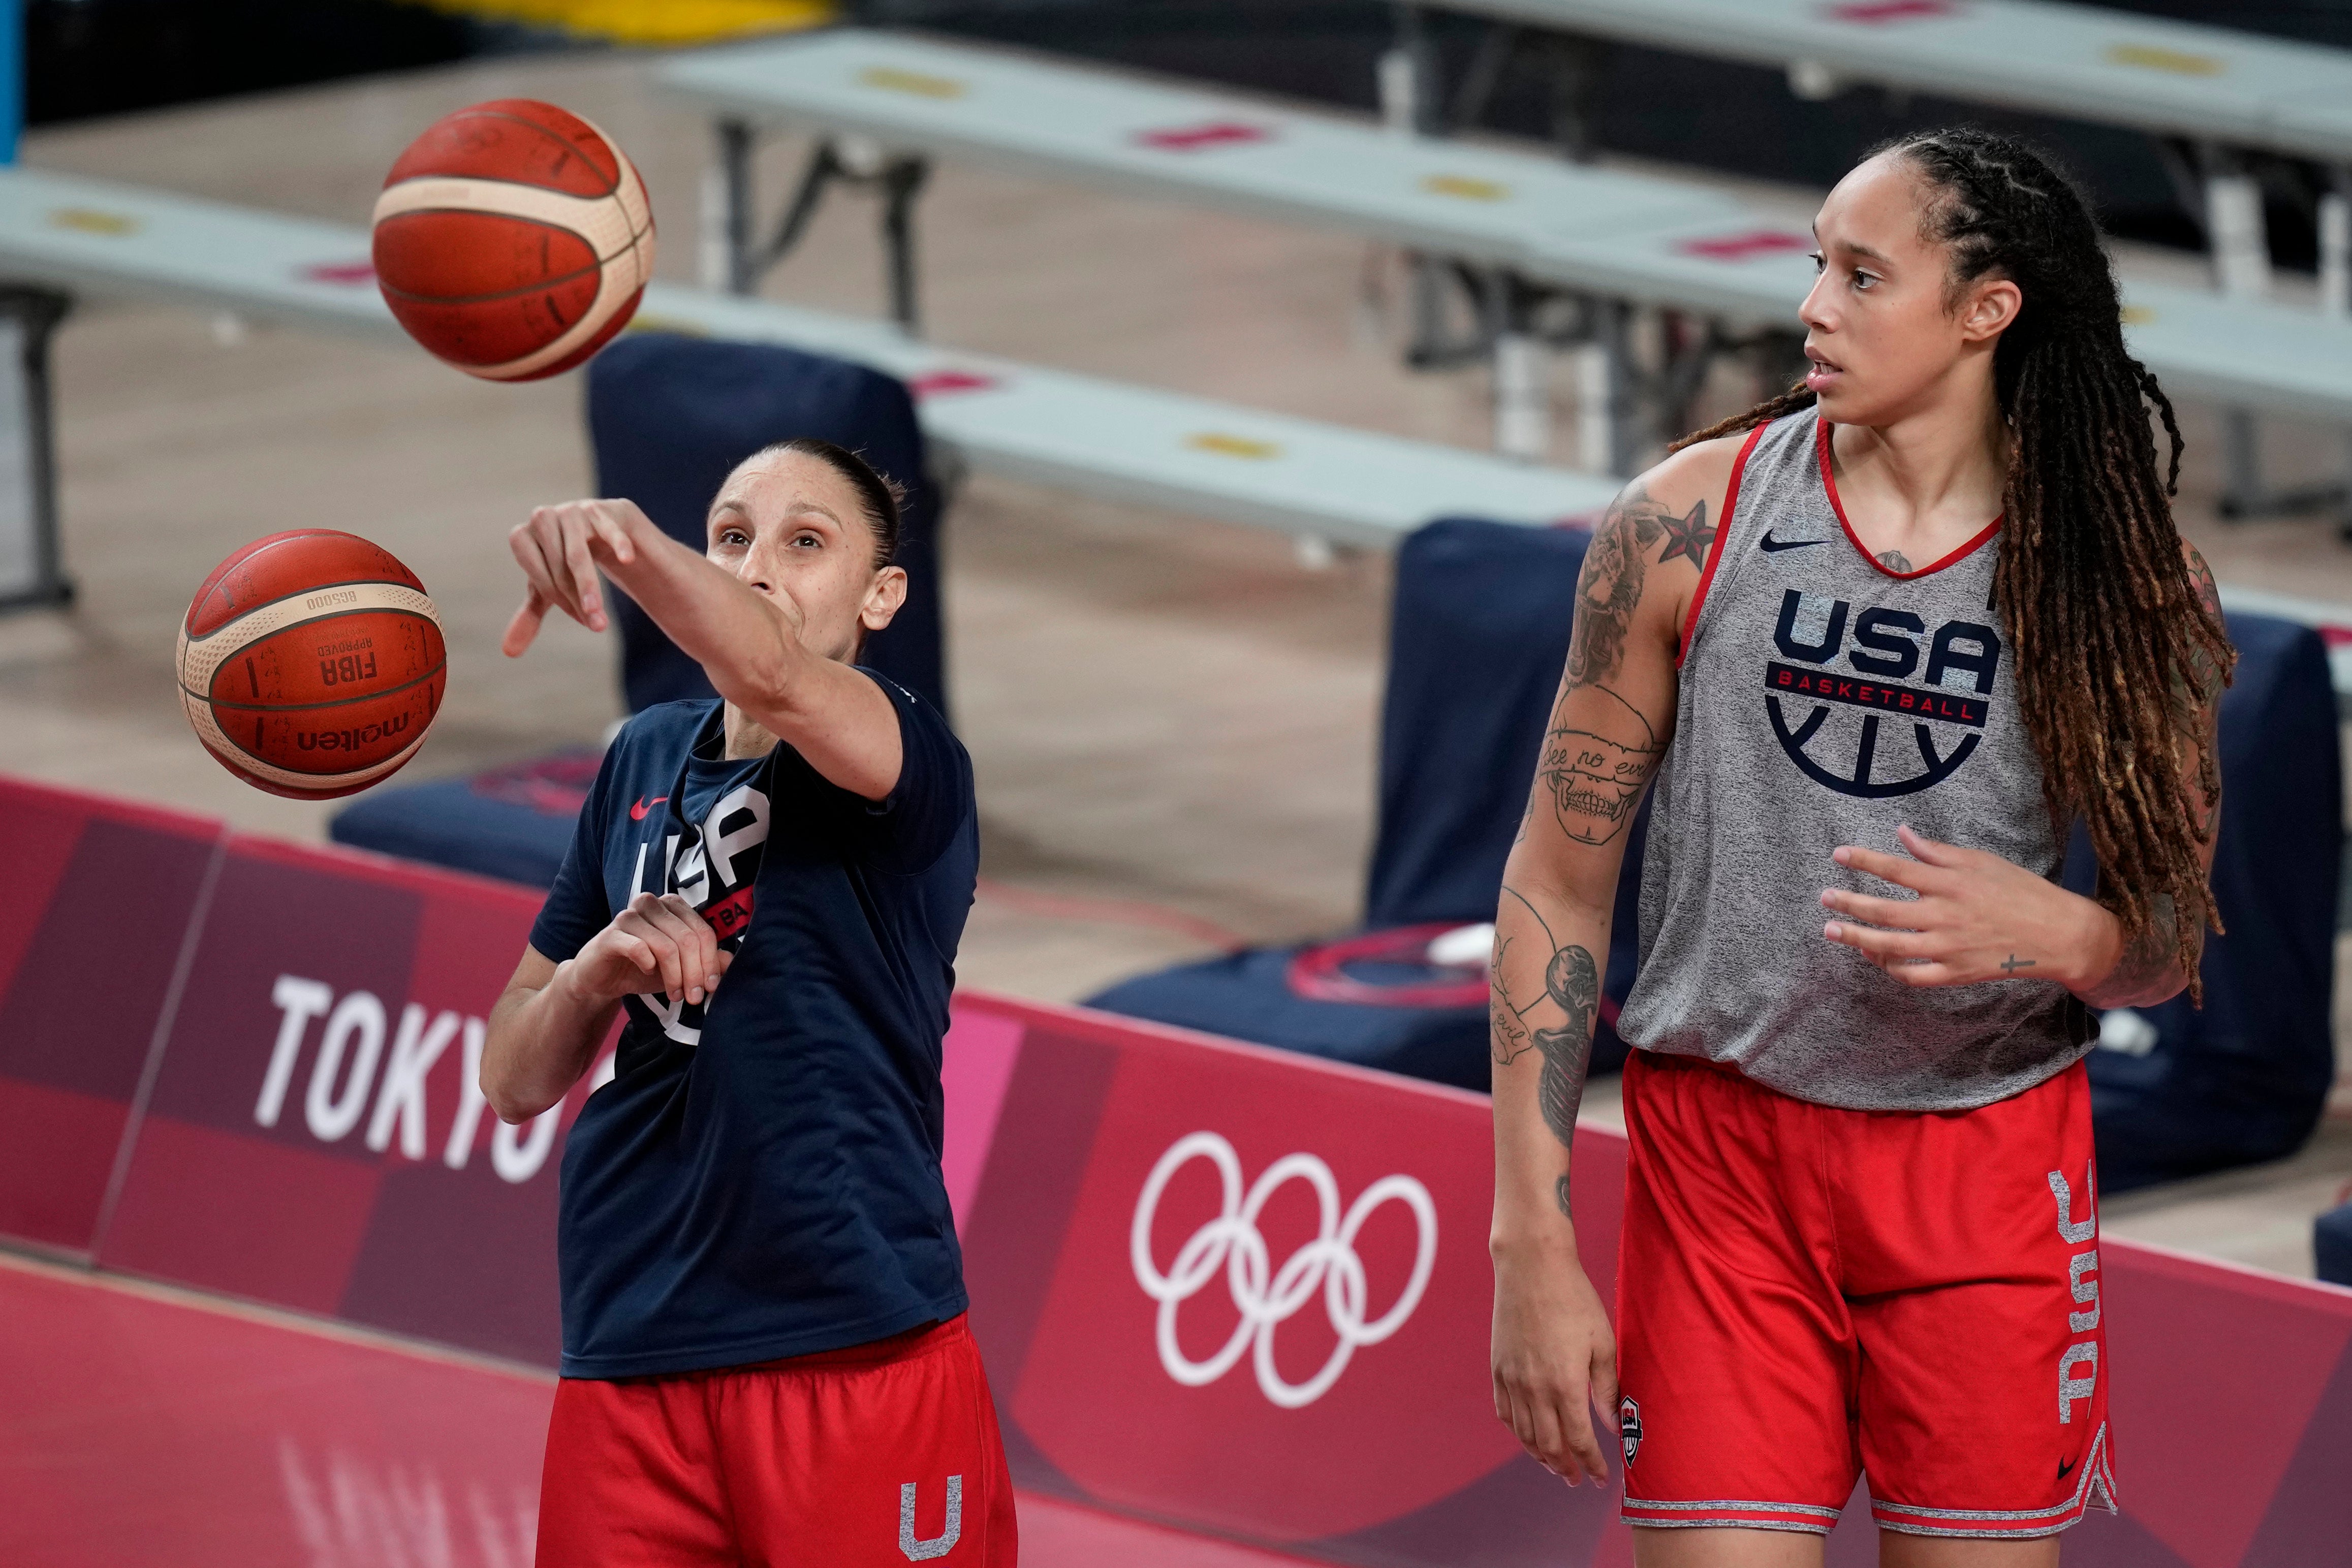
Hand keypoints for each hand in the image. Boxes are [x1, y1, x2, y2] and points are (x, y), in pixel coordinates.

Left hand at [502, 499, 655, 655]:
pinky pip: (608, 526)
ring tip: (600, 614)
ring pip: (578, 550)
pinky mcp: (606, 509)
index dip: (556, 596)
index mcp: (525, 535)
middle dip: (575, 596)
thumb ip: (530, 615)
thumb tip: (508, 652)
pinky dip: (617, 542)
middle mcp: (545, 518)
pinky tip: (627, 560)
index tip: (581, 620)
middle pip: (558, 562)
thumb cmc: (570, 563)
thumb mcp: (550, 589)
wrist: (606, 533)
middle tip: (596, 626)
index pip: (537, 569)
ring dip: (589, 585)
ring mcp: (576, 511)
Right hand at [560, 892, 731, 1007]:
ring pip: (666, 946)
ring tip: (675, 995)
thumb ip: (707, 962)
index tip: (710, 987)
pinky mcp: (611, 934)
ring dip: (674, 976)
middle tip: (694, 997)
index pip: (703, 932)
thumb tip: (731, 962)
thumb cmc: (645, 968)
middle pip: (687, 939)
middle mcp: (652, 903)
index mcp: (673, 905)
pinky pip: (639, 947)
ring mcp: (629, 916)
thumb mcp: (681, 967)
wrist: (602, 979)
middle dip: (695, 973)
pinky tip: (649, 972)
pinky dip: (649, 965)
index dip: (711, 962)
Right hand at [1492, 1246, 1618, 1485]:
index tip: (1601, 1478)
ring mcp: (1512, 1379)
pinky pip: (1504, 1412)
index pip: (1580, 1439)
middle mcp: (1535, 1388)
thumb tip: (1613, 1424)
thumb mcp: (1602, 1342)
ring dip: (1541, 1456)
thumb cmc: (1573, 1299)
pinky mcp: (1498, 1368)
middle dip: (1565, 1467)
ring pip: (1524, 1434)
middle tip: (1576, 1479)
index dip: (1592, 1464)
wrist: (1531, 1267)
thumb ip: (1606, 1388)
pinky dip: (1517, 1432)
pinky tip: (1528, 1436)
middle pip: (1549, 1445)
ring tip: (1555, 1466)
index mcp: (1565, 1383)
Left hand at [1820, 825, 2113, 988]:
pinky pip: (1913, 976)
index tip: (1839, 855)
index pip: (1897, 869)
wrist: (2059, 934)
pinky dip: (1889, 968)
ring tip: (1831, 930)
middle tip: (1825, 897)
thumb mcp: (1981, 861)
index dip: (1864, 861)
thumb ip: (1937, 851)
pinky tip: (1873, 956)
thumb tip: (1901, 833)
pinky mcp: (1956, 974)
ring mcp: (1949, 948)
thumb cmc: (2021, 891)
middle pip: (1884, 911)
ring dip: (1856, 939)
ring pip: (1890, 947)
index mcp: (1952, 883)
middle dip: (1848, 904)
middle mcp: (1946, 916)